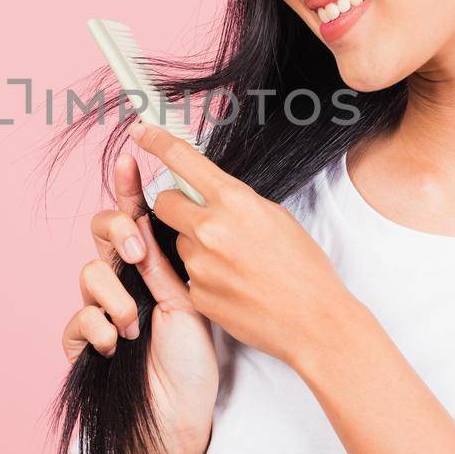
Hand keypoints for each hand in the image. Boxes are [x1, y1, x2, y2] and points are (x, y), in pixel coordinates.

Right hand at [60, 150, 217, 453]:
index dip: (129, 184)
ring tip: (135, 324)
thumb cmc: (195, 359)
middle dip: (117, 231)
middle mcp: (124, 279)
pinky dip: (97, 328)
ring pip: (87, 271)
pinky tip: (116, 343)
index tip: (132, 155)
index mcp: (152, 264)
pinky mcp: (86, 343)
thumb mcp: (191, 297)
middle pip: (101, 229)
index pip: (136, 213)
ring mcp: (102, 309)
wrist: (182, 414)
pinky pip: (77, 318)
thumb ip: (172, 257)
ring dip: (115, 295)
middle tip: (138, 251)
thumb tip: (167, 209)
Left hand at [126, 118, 356, 369]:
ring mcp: (199, 264)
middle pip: (163, 202)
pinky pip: (187, 275)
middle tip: (200, 217)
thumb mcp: (276, 217)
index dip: (156, 141)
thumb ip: (237, 202)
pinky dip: (205, 277)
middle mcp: (210, 229)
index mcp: (234, 201)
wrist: (314, 322)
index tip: (140, 131)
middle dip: (175, 205)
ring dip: (196, 246)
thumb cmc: (304, 268)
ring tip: (235, 263)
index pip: (182, 160)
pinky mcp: (195, 295)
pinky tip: (234, 286)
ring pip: (179, 242)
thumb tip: (212, 196)